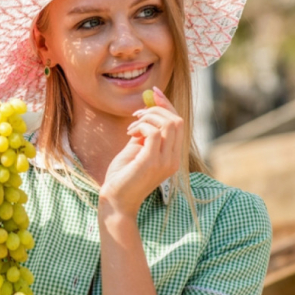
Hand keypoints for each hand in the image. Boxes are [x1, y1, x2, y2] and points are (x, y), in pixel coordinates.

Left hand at [99, 87, 183, 218]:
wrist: (115, 201)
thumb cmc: (123, 177)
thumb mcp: (135, 150)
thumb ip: (143, 134)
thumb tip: (145, 113)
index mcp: (172, 156)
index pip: (179, 123)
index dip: (167, 105)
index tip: (153, 92)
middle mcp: (174, 159)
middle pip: (177, 120)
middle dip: (156, 109)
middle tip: (136, 115)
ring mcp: (165, 162)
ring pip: (169, 123)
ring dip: (148, 117)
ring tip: (131, 126)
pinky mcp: (152, 162)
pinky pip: (154, 132)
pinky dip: (141, 126)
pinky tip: (130, 133)